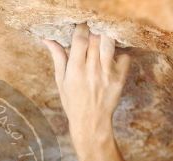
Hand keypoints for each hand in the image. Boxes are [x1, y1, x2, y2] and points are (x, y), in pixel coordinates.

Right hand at [43, 24, 129, 149]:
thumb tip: (48, 39)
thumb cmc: (73, 102)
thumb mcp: (61, 81)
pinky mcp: (120, 78)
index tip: (81, 27)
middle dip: (94, 32)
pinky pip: (124, 56)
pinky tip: (111, 59)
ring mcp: (108, 74)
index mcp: (75, 70)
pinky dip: (119, 54)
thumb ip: (58, 58)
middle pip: (96, 39)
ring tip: (101, 42)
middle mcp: (92, 70)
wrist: (91, 122)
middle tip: (92, 34)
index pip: (80, 40)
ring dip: (106, 39)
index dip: (81, 29)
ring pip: (110, 44)